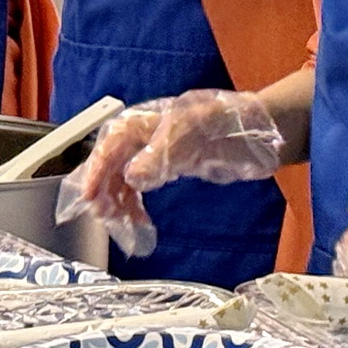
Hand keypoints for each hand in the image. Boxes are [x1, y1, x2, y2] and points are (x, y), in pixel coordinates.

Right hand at [56, 90, 284, 256]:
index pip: (108, 145)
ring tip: (124, 226)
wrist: (258, 130)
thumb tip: (132, 177)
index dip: (95, 171)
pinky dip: (135, 204)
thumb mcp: (192, 136)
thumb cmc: (226, 122)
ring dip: (119, 202)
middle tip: (106, 219)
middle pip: (111, 164)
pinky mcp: (168, 166)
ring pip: (123, 178)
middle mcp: (143, 136)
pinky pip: (140, 186)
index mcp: (144, 120)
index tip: (89, 198)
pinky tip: (139, 222)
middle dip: (105, 191)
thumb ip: (161, 156)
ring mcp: (155, 152)